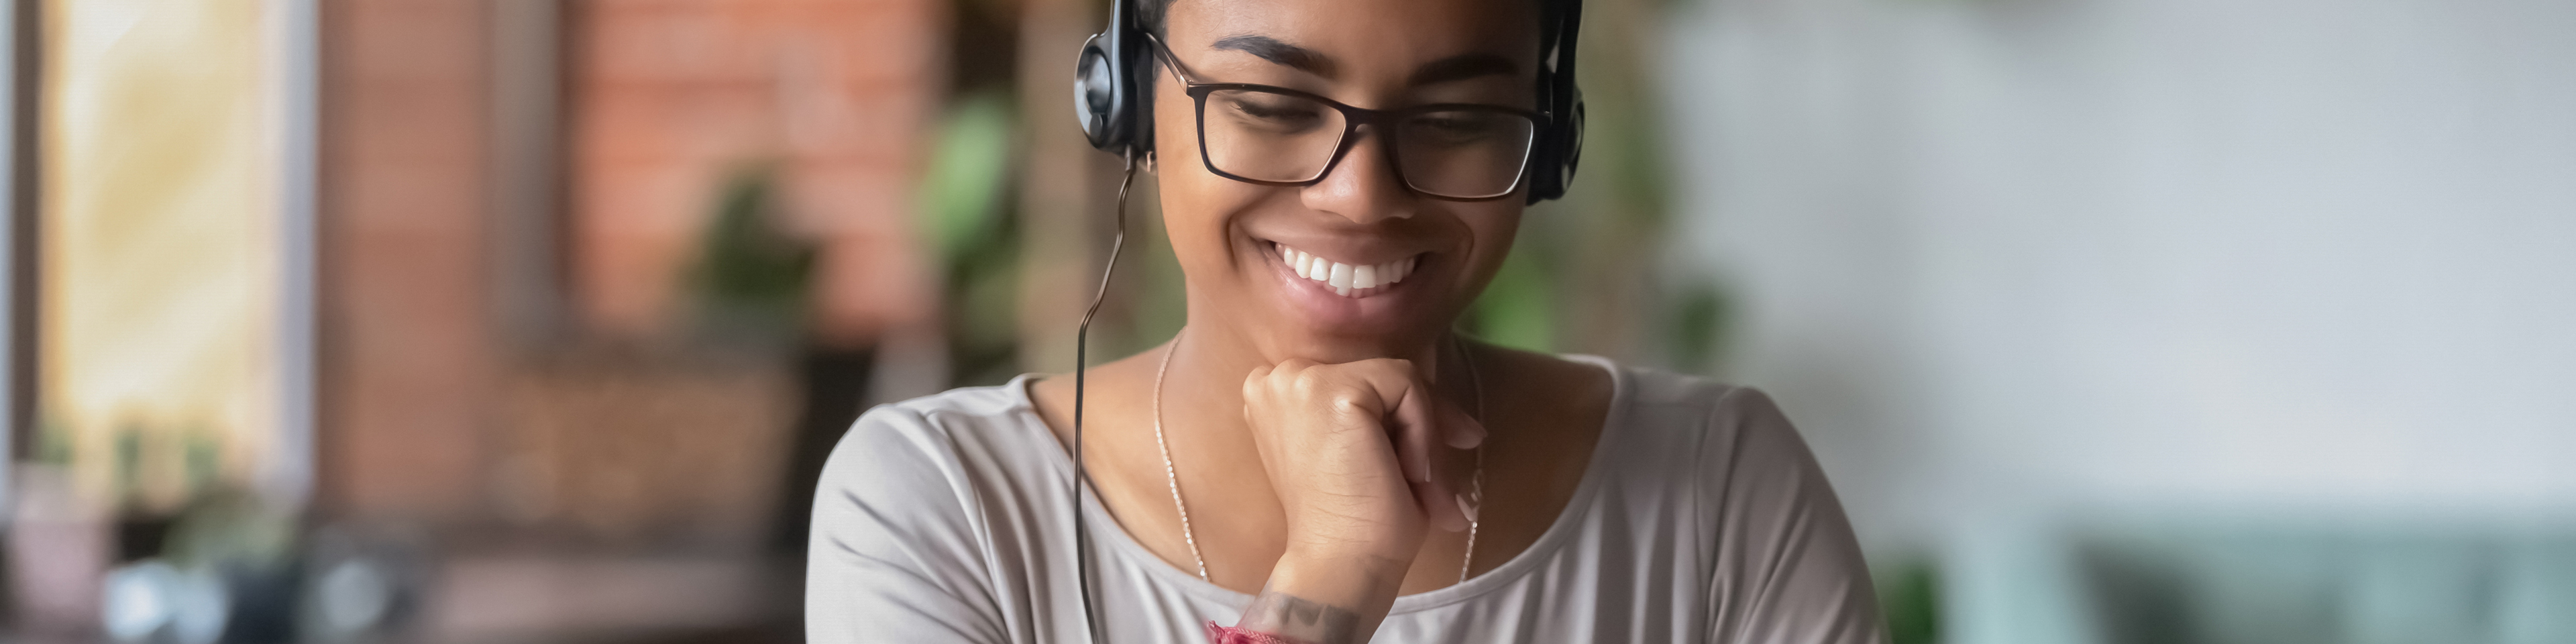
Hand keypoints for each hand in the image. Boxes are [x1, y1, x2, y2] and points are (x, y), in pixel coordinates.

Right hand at [1239, 358, 1485, 568]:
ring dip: (1425, 436)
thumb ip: (1387, 422)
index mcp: (1276, 395)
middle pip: (1379, 376)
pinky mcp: (1332, 390)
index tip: (1430, 461)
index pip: (1358, 383)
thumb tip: (1467, 428)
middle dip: (1424, 423)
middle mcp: (1279, 378)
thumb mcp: (1367, 456)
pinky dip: (1423, 433)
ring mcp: (1300, 380)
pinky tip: (1409, 475)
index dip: (1402, 416)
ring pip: (1398, 380)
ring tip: (1426, 491)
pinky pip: (1406, 386)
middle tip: (1444, 481)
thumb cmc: (1354, 524)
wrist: (1339, 565)